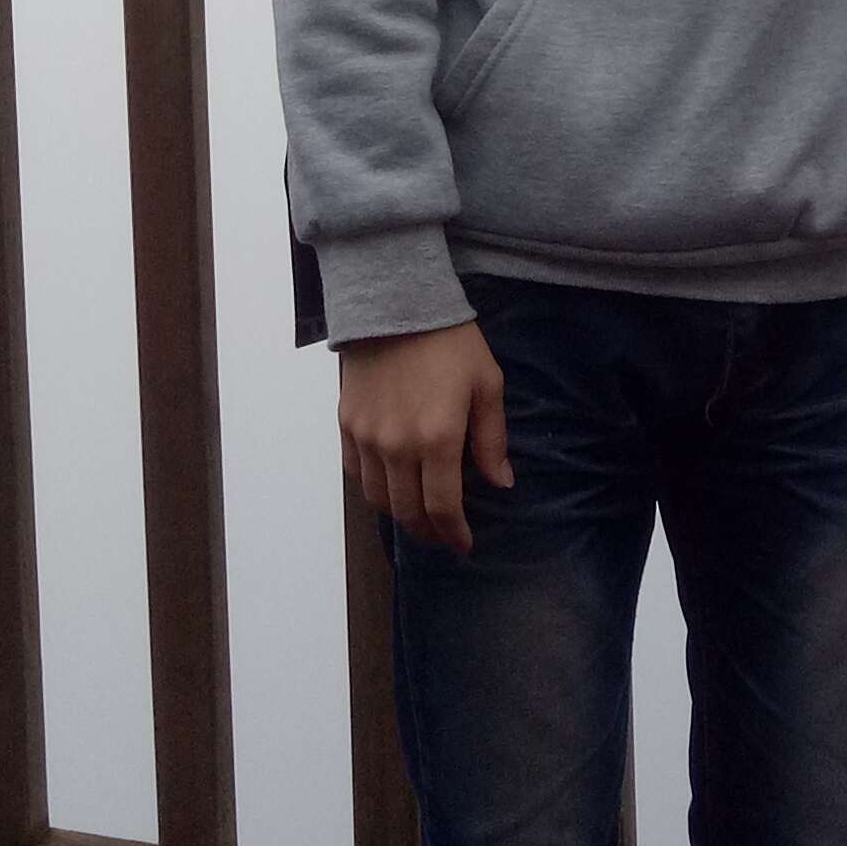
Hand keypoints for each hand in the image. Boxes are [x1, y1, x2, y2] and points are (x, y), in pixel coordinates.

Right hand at [340, 318, 511, 554]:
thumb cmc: (450, 342)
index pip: (442, 508)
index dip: (454, 534)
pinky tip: (389, 485)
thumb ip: (492, 439)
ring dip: (399, 515)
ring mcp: (366, 437)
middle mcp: (396, 446)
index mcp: (437, 439)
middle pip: (407, 512)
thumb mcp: (487, 384)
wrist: (395, 301)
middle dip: (428, 532)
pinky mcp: (346, 423)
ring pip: (377, 498)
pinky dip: (372, 488)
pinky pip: (355, 472)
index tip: (464, 544)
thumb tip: (500, 483)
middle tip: (442, 536)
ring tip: (417, 515)